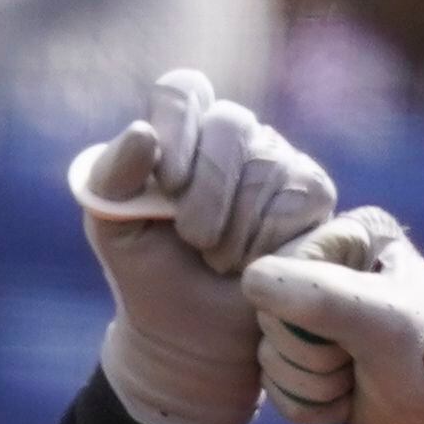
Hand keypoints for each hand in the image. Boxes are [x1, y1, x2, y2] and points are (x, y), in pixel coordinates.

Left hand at [69, 67, 338, 274]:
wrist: (191, 333)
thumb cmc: (149, 270)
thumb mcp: (112, 227)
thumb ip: (110, 177)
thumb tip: (142, 134)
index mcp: (180, 129)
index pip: (183, 91)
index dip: (176, 129)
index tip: (167, 184)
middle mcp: (233, 134)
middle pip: (231, 123)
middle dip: (207, 191)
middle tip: (192, 238)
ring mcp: (278, 159)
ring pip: (268, 165)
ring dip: (236, 228)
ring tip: (218, 259)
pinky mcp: (313, 193)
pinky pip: (301, 197)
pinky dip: (270, 240)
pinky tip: (254, 263)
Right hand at [238, 210, 423, 423]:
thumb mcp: (380, 321)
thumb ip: (318, 295)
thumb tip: (251, 281)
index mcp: (350, 236)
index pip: (278, 269)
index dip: (305, 313)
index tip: (356, 327)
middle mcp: (325, 268)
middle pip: (268, 316)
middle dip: (312, 354)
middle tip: (357, 358)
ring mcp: (310, 316)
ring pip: (267, 355)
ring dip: (314, 383)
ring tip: (356, 378)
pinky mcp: (303, 359)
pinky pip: (273, 385)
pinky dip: (309, 403)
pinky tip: (346, 397)